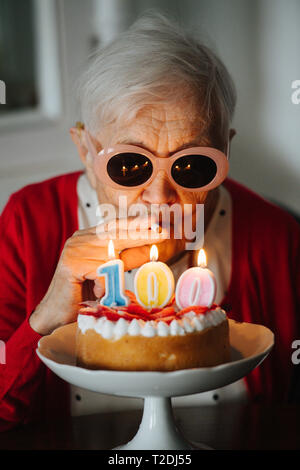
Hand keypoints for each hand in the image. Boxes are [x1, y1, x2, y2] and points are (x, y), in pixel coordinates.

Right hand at [29, 216, 167, 334]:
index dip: (136, 224)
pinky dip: (104, 285)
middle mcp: (80, 239)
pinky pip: (101, 271)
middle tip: (161, 232)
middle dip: (140, 233)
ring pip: (110, 255)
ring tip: (104, 288)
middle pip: (116, 233)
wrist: (57, 315)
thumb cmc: (83, 297)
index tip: (155, 222)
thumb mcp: (108, 274)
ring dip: (115, 273)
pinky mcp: (70, 265)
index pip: (116, 226)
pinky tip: (95, 293)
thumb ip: (122, 260)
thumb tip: (149, 251)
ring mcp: (73, 250)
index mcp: (88, 237)